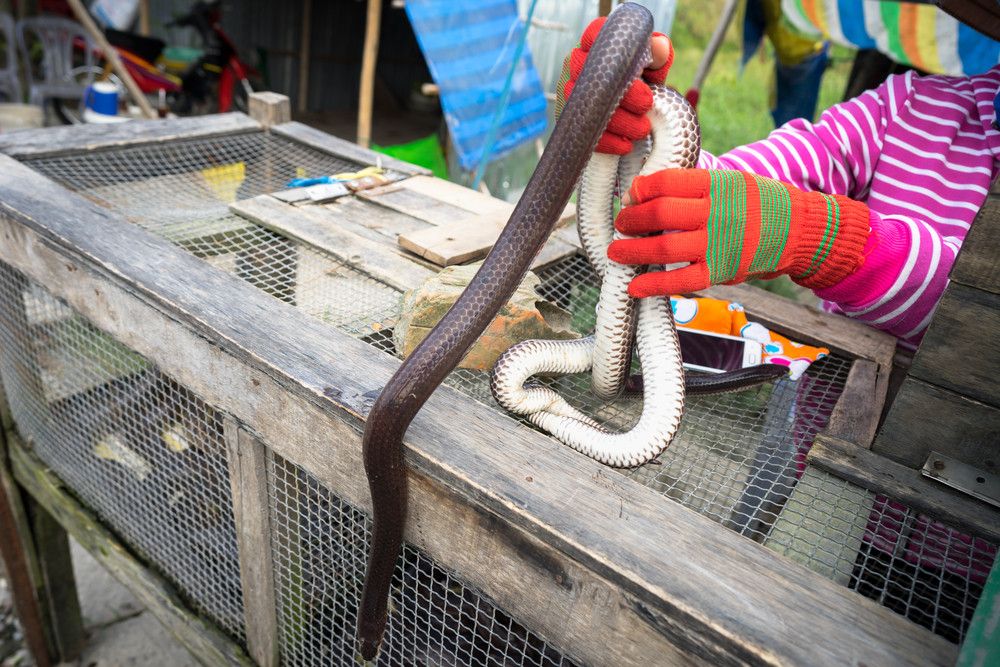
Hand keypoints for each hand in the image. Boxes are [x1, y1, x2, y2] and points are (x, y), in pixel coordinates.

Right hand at [556, 17, 673, 154]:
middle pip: (594, 75)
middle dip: (623, 94)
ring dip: (618, 121)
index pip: (595, 34)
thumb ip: (658, 56)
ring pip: (587, 105)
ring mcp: (570, 91)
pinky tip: (626, 146)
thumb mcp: (654, 69)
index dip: (612, 49)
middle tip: (647, 104)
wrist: (635, 118)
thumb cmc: (644, 84)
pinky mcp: (569, 117)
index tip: (635, 69)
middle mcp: (579, 65)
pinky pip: (582, 129)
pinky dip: (606, 141)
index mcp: (599, 45)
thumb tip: (660, 47)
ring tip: (642, 129)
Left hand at [607, 169, 871, 296]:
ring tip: (616, 252)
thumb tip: (645, 192)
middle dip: (631, 219)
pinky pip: (681, 280)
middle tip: (620, 223)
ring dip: (632, 250)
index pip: (667, 182)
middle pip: (660, 213)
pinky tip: (634, 287)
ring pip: (664, 246)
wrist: (798, 229)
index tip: (631, 196)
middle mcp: (716, 212)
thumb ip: (694, 186)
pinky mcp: (720, 271)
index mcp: (716, 184)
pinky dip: (654, 284)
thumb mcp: (730, 181)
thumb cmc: (757, 204)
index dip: (641, 189)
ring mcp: (718, 243)